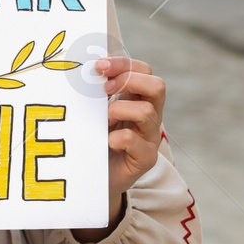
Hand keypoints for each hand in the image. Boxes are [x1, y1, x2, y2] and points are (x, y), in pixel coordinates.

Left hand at [72, 55, 165, 241]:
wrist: (95, 179)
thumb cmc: (94, 140)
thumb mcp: (95, 111)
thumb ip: (96, 91)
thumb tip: (86, 66)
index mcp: (138, 98)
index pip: (144, 70)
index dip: (124, 63)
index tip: (98, 66)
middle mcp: (150, 115)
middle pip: (157, 86)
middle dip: (129, 80)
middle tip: (105, 88)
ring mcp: (150, 137)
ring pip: (147, 111)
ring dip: (119, 110)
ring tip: (104, 120)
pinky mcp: (145, 159)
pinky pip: (135, 141)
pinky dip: (117, 137)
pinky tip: (106, 142)